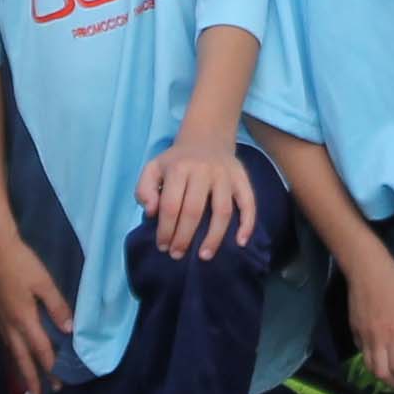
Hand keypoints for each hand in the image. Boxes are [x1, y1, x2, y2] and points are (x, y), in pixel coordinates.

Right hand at [0, 229, 74, 393]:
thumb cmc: (20, 263)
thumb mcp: (43, 282)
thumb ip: (57, 306)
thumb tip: (69, 330)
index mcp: (24, 319)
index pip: (40, 349)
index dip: (50, 368)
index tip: (58, 385)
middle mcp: (10, 325)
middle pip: (21, 357)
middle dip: (31, 377)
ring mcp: (0, 319)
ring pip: (11, 351)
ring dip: (20, 368)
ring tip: (27, 382)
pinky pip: (6, 340)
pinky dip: (13, 353)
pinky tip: (16, 353)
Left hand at [137, 131, 254, 258]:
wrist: (206, 137)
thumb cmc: (177, 161)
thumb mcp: (154, 168)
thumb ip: (144, 189)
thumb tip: (151, 212)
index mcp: (180, 168)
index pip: (171, 206)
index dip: (166, 230)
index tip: (163, 246)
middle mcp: (204, 170)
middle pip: (195, 211)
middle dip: (184, 238)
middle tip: (177, 254)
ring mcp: (225, 175)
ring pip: (223, 211)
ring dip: (214, 237)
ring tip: (204, 255)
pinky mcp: (242, 178)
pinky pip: (248, 202)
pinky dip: (248, 223)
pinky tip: (241, 242)